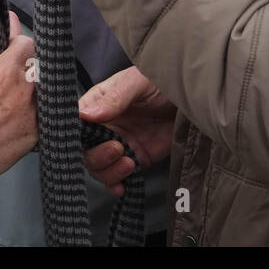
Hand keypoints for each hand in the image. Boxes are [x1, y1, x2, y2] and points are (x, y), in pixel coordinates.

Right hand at [0, 23, 35, 178]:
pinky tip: (16, 117)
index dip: (17, 44)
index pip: (26, 43)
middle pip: (38, 66)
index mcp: (5, 72)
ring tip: (12, 98)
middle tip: (10, 75)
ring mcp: (32, 114)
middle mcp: (24, 91)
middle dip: (26, 66)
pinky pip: (41, 116)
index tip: (12, 48)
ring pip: (43, 91)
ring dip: (32, 90)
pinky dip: (33, 113)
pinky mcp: (34, 135)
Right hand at [80, 67, 176, 197]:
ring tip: (129, 163)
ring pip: (98, 167)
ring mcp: (119, 144)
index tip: (84, 139)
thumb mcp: (138, 82)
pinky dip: (116, 185)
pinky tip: (122, 186)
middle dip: (97, 156)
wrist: (194, 99)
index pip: (75, 121)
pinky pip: (118, 178)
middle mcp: (105, 126)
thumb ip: (114, 98)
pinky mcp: (136, 159)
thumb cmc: (163, 81)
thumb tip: (86, 114)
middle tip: (117, 149)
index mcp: (99, 103)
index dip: (75, 134)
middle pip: (84, 150)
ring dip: (108, 172)